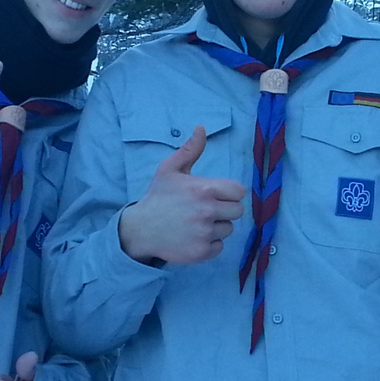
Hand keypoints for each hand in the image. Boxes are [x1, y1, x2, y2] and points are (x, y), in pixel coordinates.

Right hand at [116, 127, 246, 265]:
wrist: (140, 229)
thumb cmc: (158, 197)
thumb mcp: (170, 170)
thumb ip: (190, 150)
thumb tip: (202, 128)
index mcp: (204, 189)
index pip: (239, 192)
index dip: (230, 193)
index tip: (216, 195)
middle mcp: (207, 211)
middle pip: (237, 211)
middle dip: (225, 210)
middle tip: (206, 210)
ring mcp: (205, 233)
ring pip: (228, 229)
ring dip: (217, 227)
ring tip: (197, 223)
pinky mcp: (201, 252)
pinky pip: (220, 246)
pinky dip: (210, 244)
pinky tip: (194, 237)